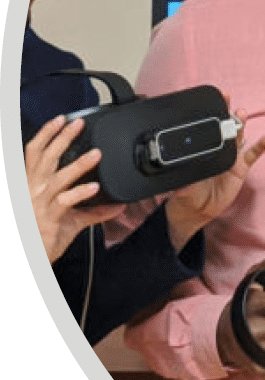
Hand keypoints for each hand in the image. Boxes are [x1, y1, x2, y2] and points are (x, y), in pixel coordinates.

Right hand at [24, 115, 124, 261]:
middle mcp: (33, 190)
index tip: (60, 119)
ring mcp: (40, 203)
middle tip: (79, 124)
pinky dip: (80, 193)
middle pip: (47, 158)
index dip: (46, 134)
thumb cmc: (44, 235)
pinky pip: (65, 202)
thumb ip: (94, 210)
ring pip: (58, 178)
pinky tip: (94, 187)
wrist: (30, 259)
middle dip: (63, 139)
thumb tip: (118, 205)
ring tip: (96, 154)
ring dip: (78, 165)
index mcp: (33, 184)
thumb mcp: (71, 218)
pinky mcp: (49, 218)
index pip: (35, 153)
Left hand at [165, 104, 264, 250]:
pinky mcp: (241, 167)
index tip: (210, 103)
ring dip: (239, 124)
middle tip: (227, 102)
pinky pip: (252, 155)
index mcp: (202, 151)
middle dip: (226, 113)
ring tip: (241, 115)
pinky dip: (261, 146)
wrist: (200, 209)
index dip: (210, 115)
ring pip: (236, 137)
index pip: (206, 129)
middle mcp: (217, 149)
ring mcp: (231, 157)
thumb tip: (180, 189)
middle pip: (223, 128)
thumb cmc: (189, 194)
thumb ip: (184, 187)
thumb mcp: (183, 190)